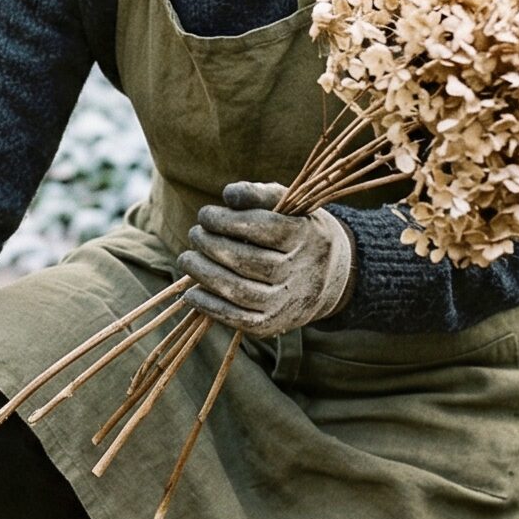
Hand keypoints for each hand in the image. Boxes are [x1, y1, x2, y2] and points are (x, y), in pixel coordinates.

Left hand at [176, 184, 356, 336]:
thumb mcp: (290, 207)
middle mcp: (299, 272)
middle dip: (211, 245)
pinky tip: (192, 292)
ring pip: (238, 291)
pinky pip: (237, 319)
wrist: (332, 278)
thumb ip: (260, 194)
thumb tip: (229, 195)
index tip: (205, 214)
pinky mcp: (273, 324)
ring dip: (204, 274)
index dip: (226, 221)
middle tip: (195, 234)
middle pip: (247, 260)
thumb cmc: (298, 232)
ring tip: (187, 259)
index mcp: (306, 237)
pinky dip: (210, 306)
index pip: (263, 227)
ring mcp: (287, 302)